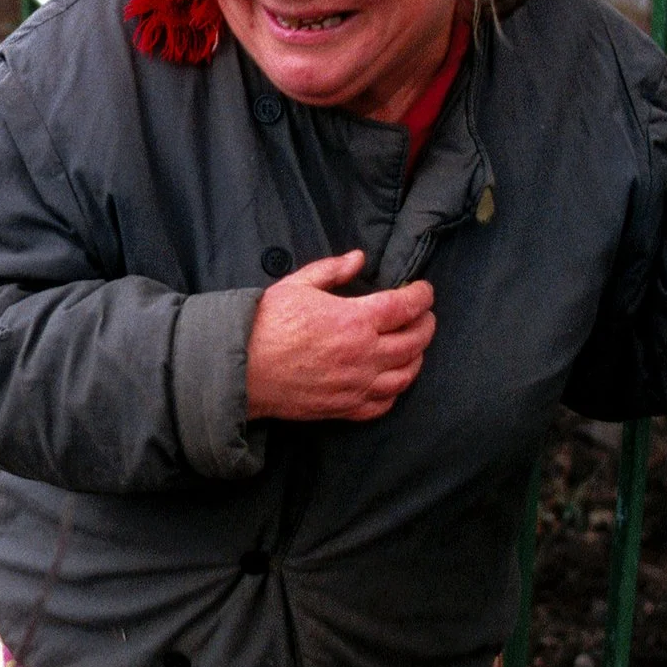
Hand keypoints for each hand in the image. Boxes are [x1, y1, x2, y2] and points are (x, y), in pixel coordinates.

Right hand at [243, 250, 436, 421]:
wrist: (240, 369)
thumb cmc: (264, 325)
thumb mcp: (297, 285)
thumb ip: (332, 270)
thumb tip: (358, 259)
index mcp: (355, 320)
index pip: (406, 306)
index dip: (422, 296)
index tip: (424, 291)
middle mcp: (364, 355)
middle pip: (415, 341)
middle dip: (426, 325)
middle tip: (424, 316)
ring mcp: (356, 385)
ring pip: (405, 375)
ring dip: (416, 358)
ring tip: (414, 347)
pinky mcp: (343, 408)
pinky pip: (383, 404)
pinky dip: (394, 392)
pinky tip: (392, 381)